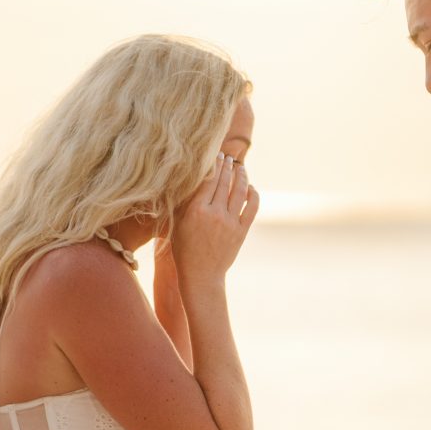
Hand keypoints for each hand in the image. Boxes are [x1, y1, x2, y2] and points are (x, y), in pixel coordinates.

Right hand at [172, 152, 258, 281]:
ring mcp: (231, 222)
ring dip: (241, 175)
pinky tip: (250, 187)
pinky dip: (253, 194)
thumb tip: (190, 179)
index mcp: (196, 210)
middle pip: (224, 182)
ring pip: (240, 191)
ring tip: (240, 167)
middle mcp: (215, 214)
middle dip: (226, 166)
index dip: (213, 165)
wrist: (202, 275)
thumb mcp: (177, 224)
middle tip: (227, 156)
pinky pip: (252, 207)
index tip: (215, 154)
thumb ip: (184, 202)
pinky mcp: (242, 231)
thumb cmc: (184, 250)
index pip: (207, 180)